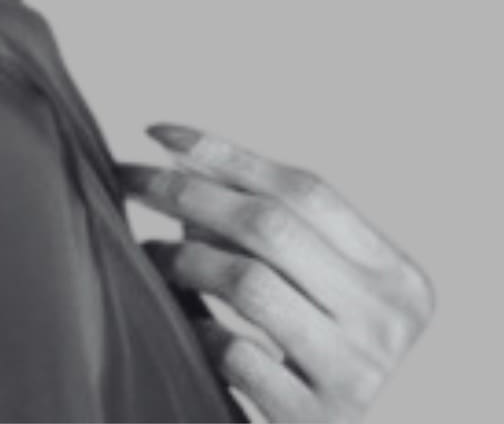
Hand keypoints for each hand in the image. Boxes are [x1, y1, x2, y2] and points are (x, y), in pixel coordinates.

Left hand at [117, 124, 435, 422]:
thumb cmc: (310, 348)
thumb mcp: (310, 282)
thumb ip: (264, 222)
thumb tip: (178, 155)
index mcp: (399, 278)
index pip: (306, 189)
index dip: (227, 154)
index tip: (158, 133)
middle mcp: (388, 324)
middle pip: (271, 226)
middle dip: (186, 192)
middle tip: (128, 179)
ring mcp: (356, 376)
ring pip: (248, 282)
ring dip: (182, 257)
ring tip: (149, 252)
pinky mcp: (314, 420)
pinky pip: (234, 352)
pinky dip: (196, 326)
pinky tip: (179, 319)